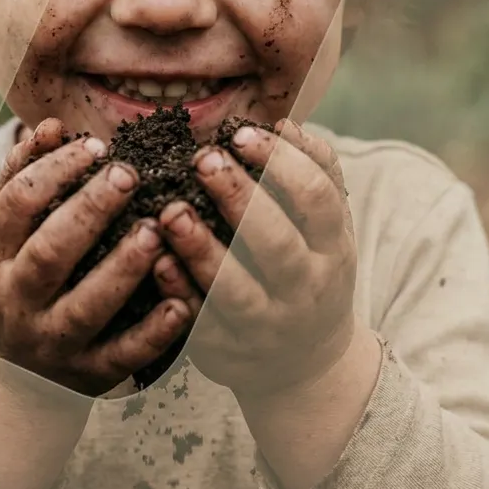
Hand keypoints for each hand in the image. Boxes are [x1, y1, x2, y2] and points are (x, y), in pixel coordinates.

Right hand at [0, 118, 193, 396]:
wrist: (13, 375)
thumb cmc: (20, 276)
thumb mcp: (6, 232)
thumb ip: (23, 175)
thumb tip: (50, 125)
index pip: (15, 205)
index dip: (53, 171)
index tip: (95, 145)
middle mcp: (16, 299)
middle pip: (49, 254)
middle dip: (88, 212)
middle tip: (129, 175)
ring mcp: (51, 341)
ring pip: (86, 308)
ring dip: (122, 269)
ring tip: (156, 230)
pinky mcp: (88, 374)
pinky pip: (122, 356)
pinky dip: (153, 332)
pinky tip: (182, 302)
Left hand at [152, 118, 357, 400]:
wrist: (308, 364)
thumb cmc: (310, 268)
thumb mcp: (328, 225)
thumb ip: (315, 169)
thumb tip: (286, 124)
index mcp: (332, 247)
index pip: (316, 199)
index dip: (281, 163)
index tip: (240, 133)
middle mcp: (305, 289)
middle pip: (276, 243)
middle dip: (238, 197)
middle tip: (202, 158)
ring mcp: (267, 326)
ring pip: (235, 290)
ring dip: (201, 249)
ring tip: (171, 210)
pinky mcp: (229, 354)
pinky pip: (200, 325)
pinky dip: (178, 293)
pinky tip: (157, 261)